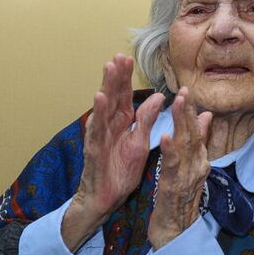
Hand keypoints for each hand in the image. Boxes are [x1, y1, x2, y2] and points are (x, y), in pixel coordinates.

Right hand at [70, 55, 164, 236]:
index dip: (126, 78)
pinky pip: (97, 128)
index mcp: (122, 123)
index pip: (124, 96)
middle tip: (119, 56)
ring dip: (106, 86)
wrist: (106, 198)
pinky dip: (98, 112)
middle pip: (113, 96)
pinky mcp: (94, 148)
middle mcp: (109, 125)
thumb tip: (159, 97)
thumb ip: (146, 120)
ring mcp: (99, 135)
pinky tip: (100, 98)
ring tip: (109, 67)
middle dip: (116, 76)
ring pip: (103, 107)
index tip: (128, 59)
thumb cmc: (121, 171)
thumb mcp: (140, 143)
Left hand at [148, 87, 212, 248]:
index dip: (192, 110)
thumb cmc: (181, 199)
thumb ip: (199, 142)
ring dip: (182, 123)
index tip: (187, 90)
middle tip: (184, 90)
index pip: (197, 131)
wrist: (176, 232)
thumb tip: (207, 116)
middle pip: (194, 134)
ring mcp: (187, 177)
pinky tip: (165, 136)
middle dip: (188, 111)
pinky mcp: (173, 187)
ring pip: (185, 146)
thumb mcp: (192, 167)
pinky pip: (172, 167)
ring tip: (178, 104)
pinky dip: (170, 150)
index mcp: (199, 159)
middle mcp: (197, 165)